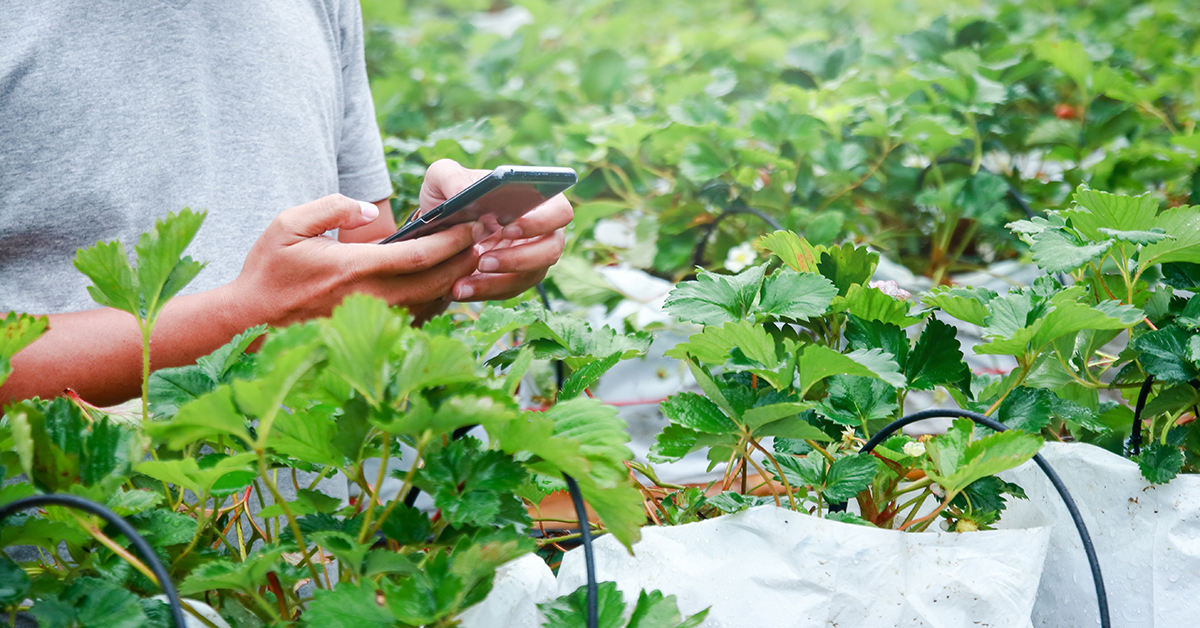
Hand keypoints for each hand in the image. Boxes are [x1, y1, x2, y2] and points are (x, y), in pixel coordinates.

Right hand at [224, 194, 479, 327]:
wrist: (249, 321)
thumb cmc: (269, 271)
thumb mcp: (289, 225)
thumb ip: (332, 207)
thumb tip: (367, 209)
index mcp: (357, 269)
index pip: (423, 256)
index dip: (454, 241)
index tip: (473, 225)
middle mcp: (373, 299)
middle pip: (439, 282)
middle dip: (467, 260)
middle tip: (486, 239)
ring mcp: (374, 322)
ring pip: (432, 304)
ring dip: (455, 282)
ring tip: (471, 258)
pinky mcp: (370, 336)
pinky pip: (416, 320)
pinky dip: (435, 302)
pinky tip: (442, 283)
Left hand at [418, 159, 571, 301]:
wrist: (434, 226)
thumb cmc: (448, 194)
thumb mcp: (441, 177)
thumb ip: (451, 177)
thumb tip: (465, 192)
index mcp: (535, 200)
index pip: (558, 211)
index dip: (541, 222)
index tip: (508, 227)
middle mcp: (540, 231)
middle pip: (551, 250)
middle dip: (519, 259)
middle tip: (483, 262)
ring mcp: (530, 258)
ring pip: (529, 277)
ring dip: (497, 282)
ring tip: (462, 284)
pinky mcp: (513, 278)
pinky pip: (507, 291)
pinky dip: (483, 292)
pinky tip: (458, 289)